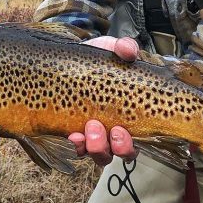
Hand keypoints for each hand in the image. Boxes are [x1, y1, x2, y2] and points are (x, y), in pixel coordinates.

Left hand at [68, 36, 139, 165]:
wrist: (64, 64)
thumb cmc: (94, 61)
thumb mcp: (110, 50)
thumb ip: (124, 47)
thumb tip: (130, 51)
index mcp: (128, 115)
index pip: (137, 140)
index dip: (130, 144)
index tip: (122, 130)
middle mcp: (112, 131)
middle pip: (121, 152)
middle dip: (119, 147)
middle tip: (114, 131)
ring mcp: (92, 135)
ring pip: (100, 154)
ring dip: (97, 146)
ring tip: (89, 128)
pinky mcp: (71, 135)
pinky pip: (75, 150)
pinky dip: (75, 146)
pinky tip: (71, 135)